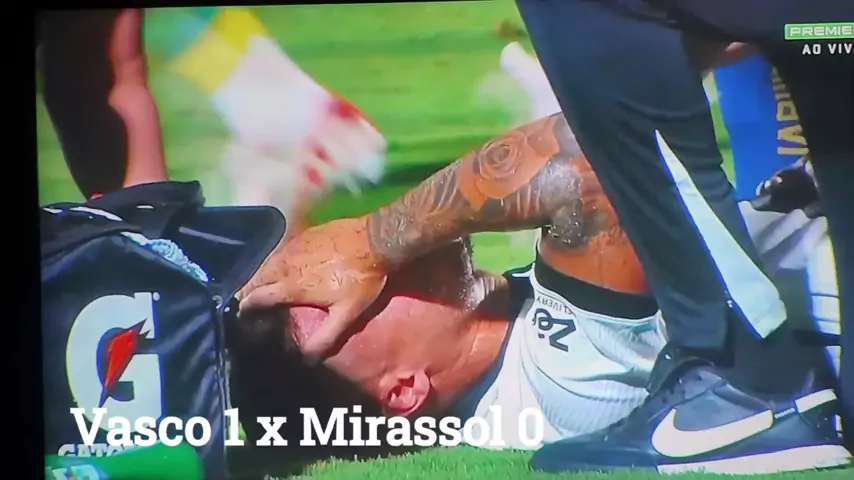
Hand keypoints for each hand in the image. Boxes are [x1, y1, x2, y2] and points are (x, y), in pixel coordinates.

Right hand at [238, 216, 387, 358]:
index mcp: (292, 285)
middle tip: (253, 306)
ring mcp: (293, 245)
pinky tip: (285, 268)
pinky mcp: (303, 234)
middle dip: (250, 293)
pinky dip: (276, 261)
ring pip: (266, 262)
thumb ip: (325, 337)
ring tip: (266, 289)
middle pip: (255, 279)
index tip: (246, 319)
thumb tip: (307, 359)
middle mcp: (286, 264)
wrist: (377, 239)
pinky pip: (280, 249)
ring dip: (261, 277)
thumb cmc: (362, 279)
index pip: (255, 298)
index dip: (246, 310)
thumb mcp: (347, 313)